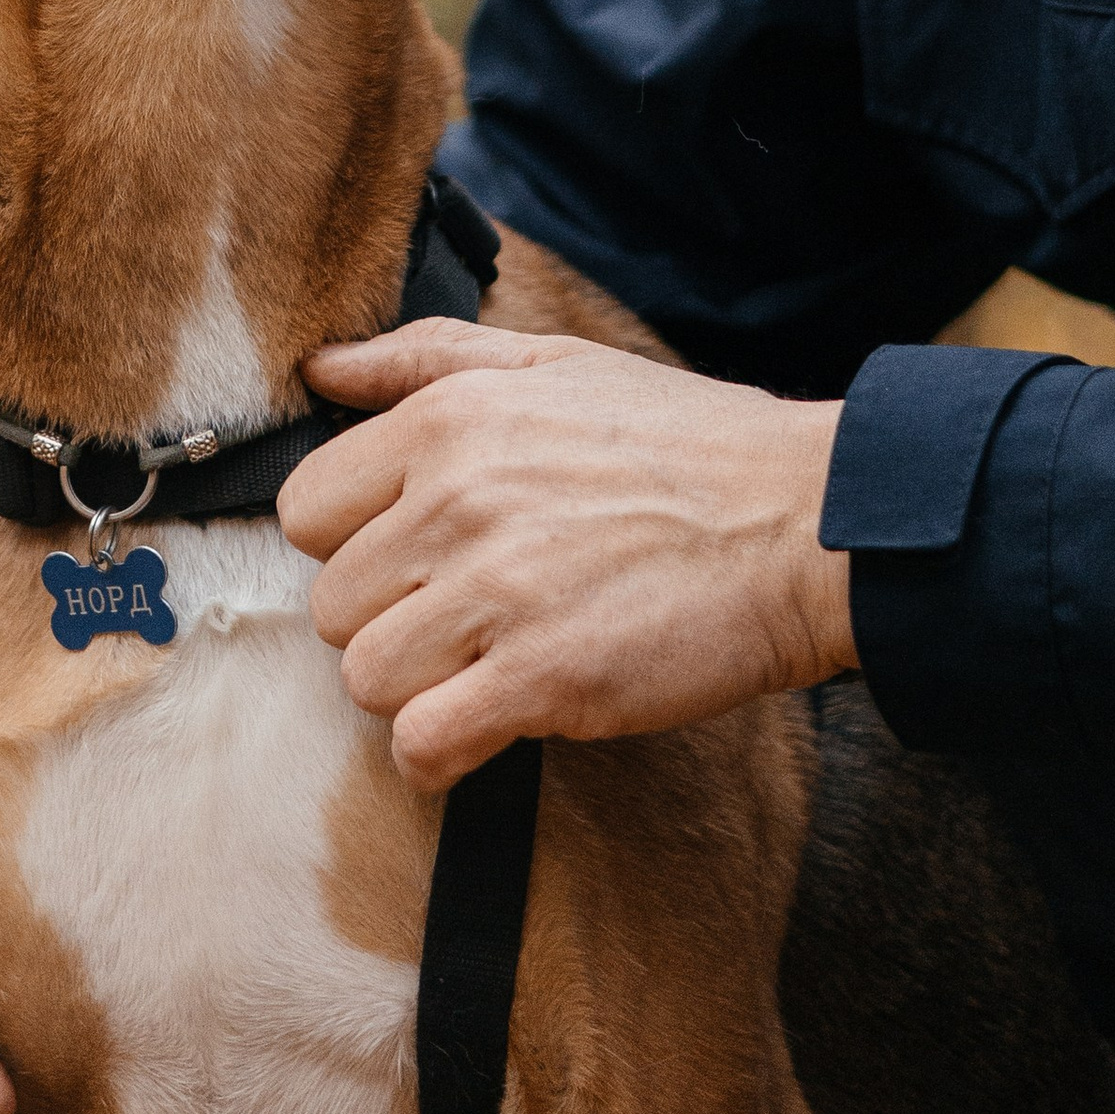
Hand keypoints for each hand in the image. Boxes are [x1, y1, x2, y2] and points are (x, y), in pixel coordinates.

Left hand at [280, 323, 855, 788]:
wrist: (807, 523)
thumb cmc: (687, 444)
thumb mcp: (553, 363)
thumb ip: (422, 358)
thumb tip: (322, 367)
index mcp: (450, 422)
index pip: (306, 508)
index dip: (354, 543)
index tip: (413, 557)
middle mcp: (458, 503)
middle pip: (332, 604)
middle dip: (388, 619)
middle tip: (462, 617)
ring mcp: (499, 595)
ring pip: (366, 677)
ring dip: (415, 688)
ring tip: (482, 668)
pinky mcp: (546, 680)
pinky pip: (424, 743)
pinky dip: (439, 754)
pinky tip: (482, 732)